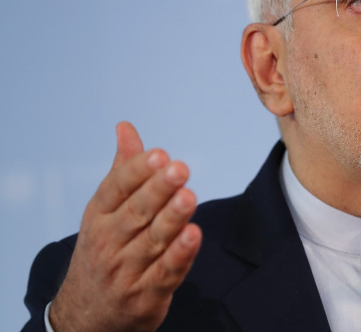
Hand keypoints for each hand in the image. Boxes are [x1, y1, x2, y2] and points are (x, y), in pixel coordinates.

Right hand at [49, 122, 201, 331]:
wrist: (87, 315)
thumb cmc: (104, 251)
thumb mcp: (104, 211)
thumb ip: (123, 169)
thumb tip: (126, 127)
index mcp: (98, 216)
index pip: (116, 189)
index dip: (137, 171)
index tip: (159, 154)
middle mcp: (108, 242)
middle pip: (135, 213)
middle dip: (158, 190)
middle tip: (180, 168)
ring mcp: (126, 271)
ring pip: (152, 241)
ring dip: (171, 219)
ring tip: (189, 197)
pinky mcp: (145, 296)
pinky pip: (165, 273)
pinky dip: (179, 256)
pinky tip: (194, 236)